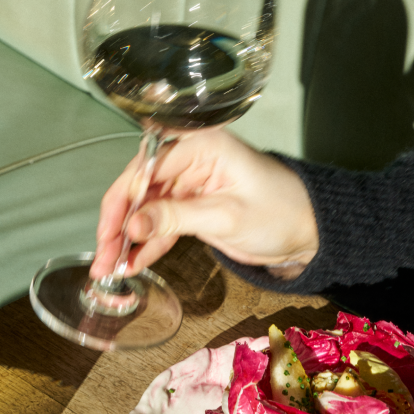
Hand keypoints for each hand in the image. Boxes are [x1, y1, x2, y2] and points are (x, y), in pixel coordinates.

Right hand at [90, 127, 318, 280]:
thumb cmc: (280, 211)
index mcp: (200, 145)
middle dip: (119, 224)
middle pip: (139, 189)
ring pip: (145, 210)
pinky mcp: (193, 208)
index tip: (110, 231)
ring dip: (127, 239)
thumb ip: (175, 217)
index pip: (146, 169)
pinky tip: (130, 265)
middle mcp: (190, 159)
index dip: (123, 201)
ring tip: (109, 268)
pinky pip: (161, 225)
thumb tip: (132, 224)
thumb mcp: (225, 215)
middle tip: (103, 255)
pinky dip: (146, 245)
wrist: (311, 232)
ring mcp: (190, 185)